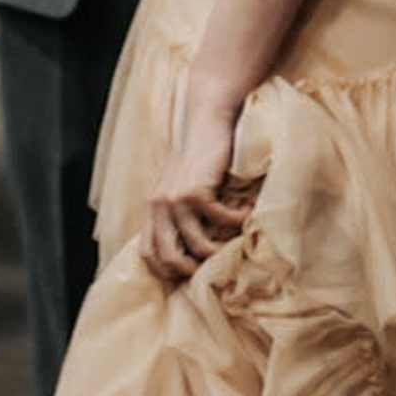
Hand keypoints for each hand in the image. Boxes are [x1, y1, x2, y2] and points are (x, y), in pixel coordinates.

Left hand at [139, 93, 251, 284]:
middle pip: (167, 256)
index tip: (191, 275)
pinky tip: (247, 213)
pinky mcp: (195, 190)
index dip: (167, 271)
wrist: (204, 119)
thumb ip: (180, 213)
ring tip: (236, 243)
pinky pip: (220, 220)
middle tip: (215, 270)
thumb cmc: (198, 155)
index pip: (147, 253)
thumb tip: (196, 250)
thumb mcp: (181, 186)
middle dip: (191, 271)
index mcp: (151, 208)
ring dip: (220, 250)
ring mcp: (174, 198)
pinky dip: (237, 222)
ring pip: (196, 245)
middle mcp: (157, 205)